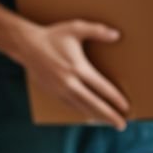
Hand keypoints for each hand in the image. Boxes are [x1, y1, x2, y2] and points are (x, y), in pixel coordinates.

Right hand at [13, 19, 129, 129]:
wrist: (26, 45)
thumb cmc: (52, 35)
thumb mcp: (75, 28)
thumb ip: (97, 31)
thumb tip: (116, 35)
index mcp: (78, 68)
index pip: (102, 88)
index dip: (115, 99)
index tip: (126, 107)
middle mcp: (69, 82)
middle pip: (94, 104)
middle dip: (110, 116)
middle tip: (122, 125)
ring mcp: (60, 89)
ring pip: (82, 108)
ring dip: (97, 116)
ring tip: (109, 123)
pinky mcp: (52, 92)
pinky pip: (70, 105)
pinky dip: (82, 111)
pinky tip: (89, 115)